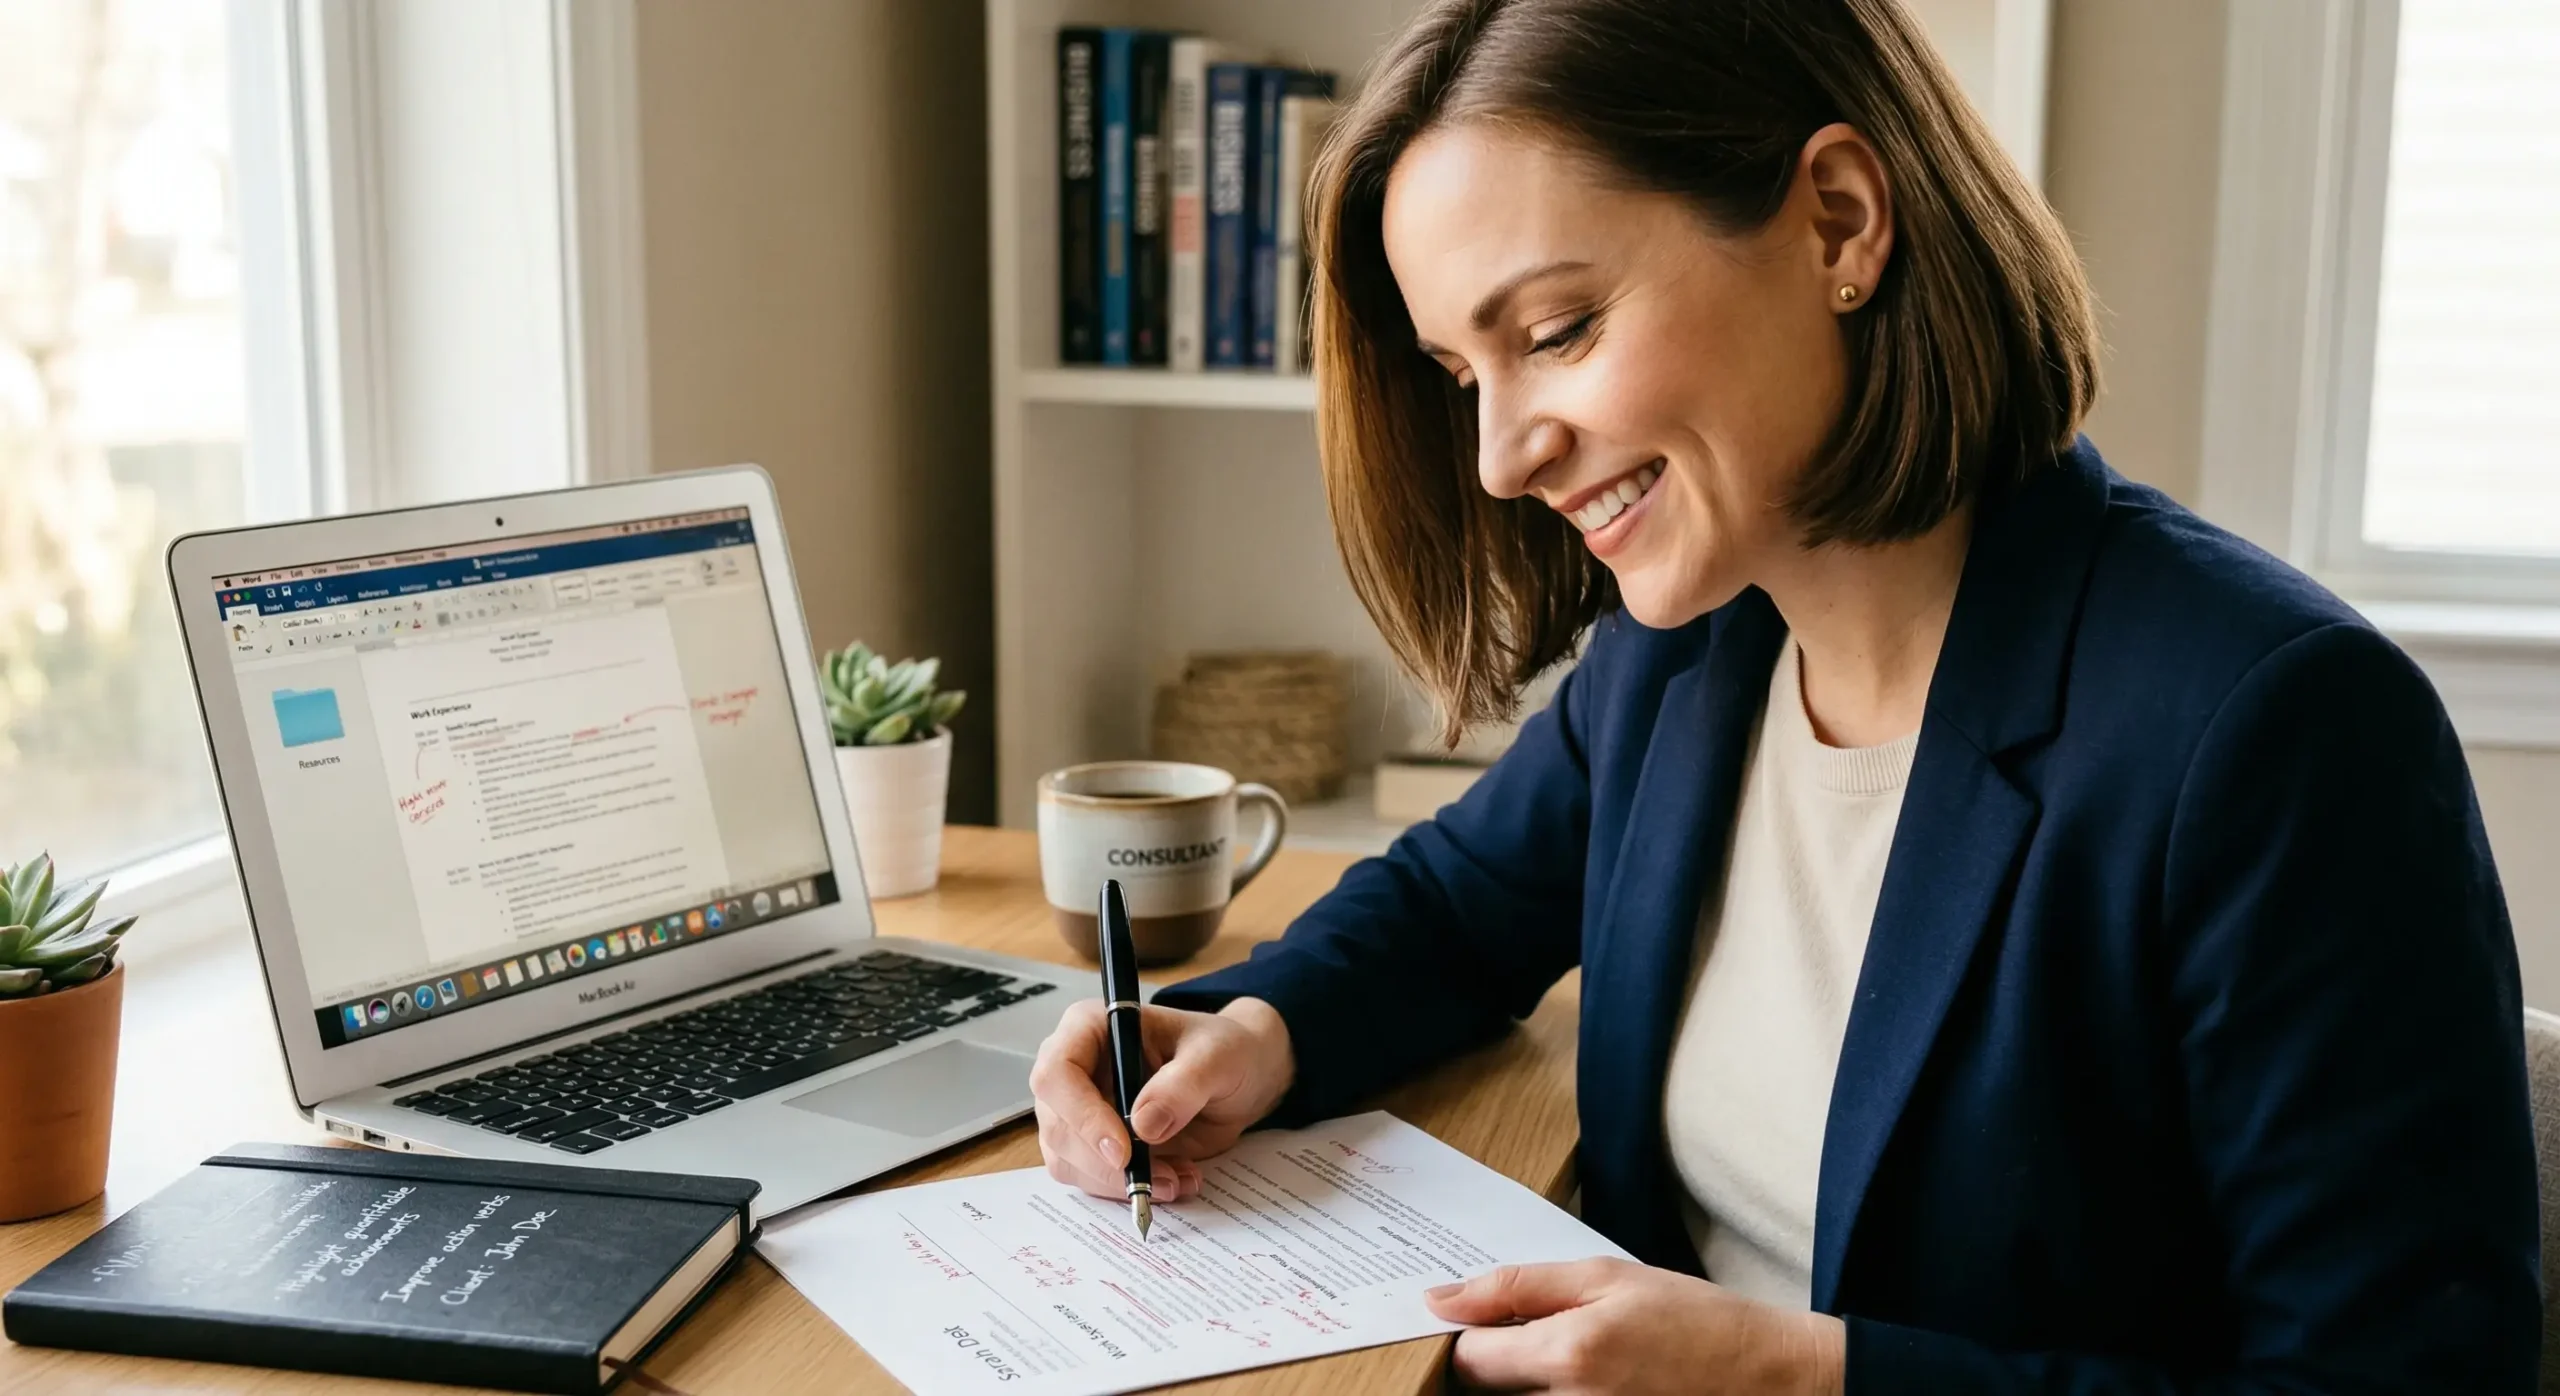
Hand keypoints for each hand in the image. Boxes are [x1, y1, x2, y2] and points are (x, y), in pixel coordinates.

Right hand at [1029, 996, 1295, 1202]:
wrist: (1235, 1080)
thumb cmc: (1221, 1052)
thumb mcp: (1217, 1058)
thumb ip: (1183, 1085)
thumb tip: (1142, 1125)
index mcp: (1090, 1028)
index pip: (1057, 1073)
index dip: (1082, 1115)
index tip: (1122, 1150)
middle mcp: (1073, 1070)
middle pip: (1058, 1126)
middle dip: (1106, 1164)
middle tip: (1162, 1178)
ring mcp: (1077, 1111)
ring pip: (1069, 1161)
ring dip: (1120, 1183)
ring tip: (1178, 1178)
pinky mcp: (1090, 1146)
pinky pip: (1091, 1179)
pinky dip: (1128, 1189)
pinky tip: (1172, 1179)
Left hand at [1426, 1258, 1844, 1394]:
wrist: (1764, 1376)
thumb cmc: (1693, 1320)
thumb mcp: (1605, 1277)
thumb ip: (1517, 1286)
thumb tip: (1440, 1299)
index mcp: (1569, 1356)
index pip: (1468, 1359)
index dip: (1467, 1334)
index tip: (1486, 1318)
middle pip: (1486, 1393)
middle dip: (1497, 1362)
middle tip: (1532, 1337)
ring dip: (1523, 1386)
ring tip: (1575, 1359)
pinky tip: (1589, 1381)